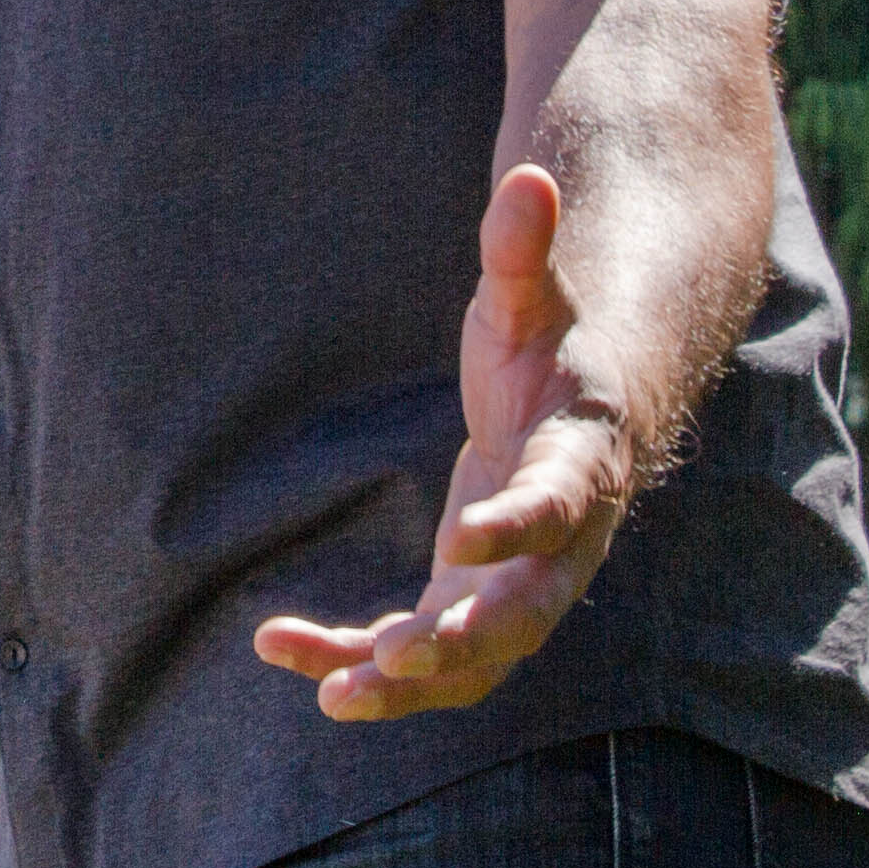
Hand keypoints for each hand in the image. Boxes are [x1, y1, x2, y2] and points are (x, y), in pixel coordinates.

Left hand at [255, 166, 634, 717]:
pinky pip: (419, 649)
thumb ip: (522, 249)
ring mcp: (517, 584)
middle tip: (399, 660)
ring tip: (329, 694)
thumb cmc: (555, 342)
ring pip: (473, 659)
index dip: (518, 527)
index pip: (559, 504)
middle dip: (465, 641)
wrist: (588, 406)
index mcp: (582, 462)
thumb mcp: (533, 295)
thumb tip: (531, 173)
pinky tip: (280, 646)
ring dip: (405, 682)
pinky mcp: (470, 601)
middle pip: (527, 613)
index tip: (462, 540)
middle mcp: (561, 544)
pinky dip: (356, 657)